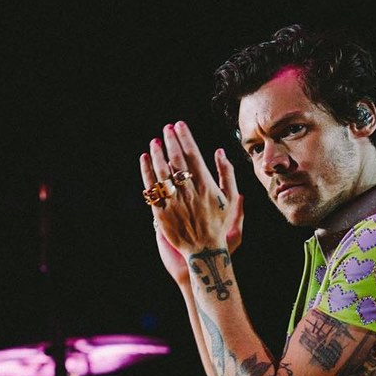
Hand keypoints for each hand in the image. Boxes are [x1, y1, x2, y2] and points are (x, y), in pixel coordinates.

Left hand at [140, 121, 242, 257]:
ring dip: (158, 154)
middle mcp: (189, 193)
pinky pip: (152, 188)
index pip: (193, 156)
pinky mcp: (162, 213)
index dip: (186, 138)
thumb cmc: (218, 224)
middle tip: (167, 128)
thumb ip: (227, 174)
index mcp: (207, 187)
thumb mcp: (230, 200)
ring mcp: (174, 203)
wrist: (203, 250)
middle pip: (177, 161)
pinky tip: (145, 159)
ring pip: (162, 173)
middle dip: (171, 141)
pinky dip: (147, 172)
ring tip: (155, 141)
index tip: (180, 125)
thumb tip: (220, 152)